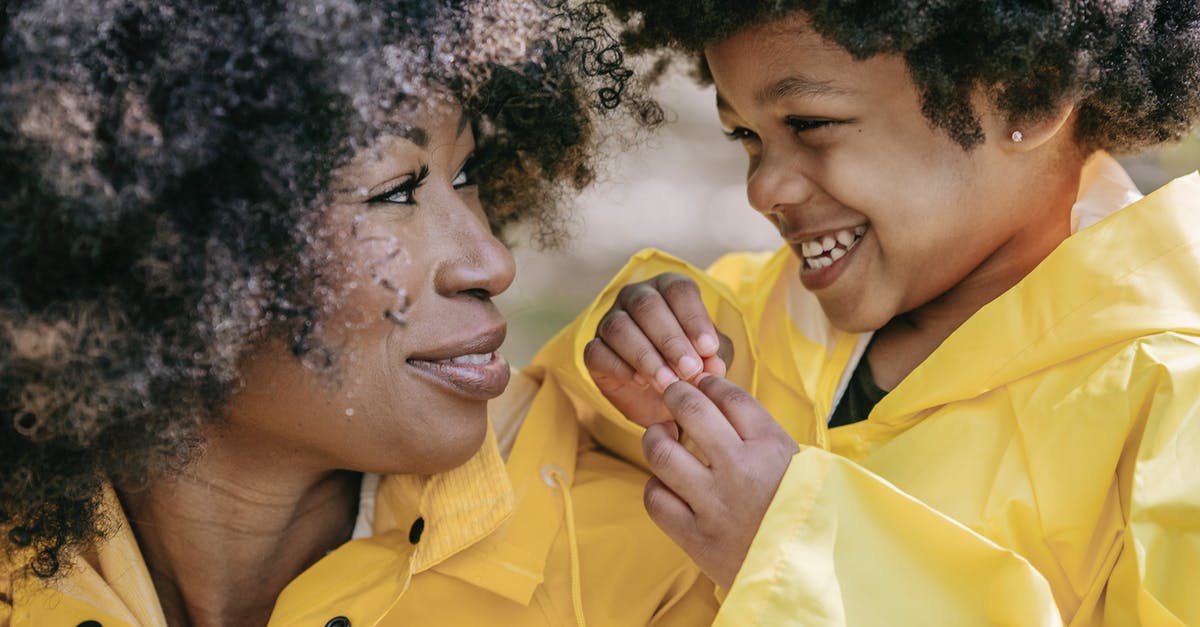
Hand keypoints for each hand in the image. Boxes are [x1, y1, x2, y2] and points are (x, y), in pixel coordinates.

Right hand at [584, 272, 730, 427]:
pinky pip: (598, 352)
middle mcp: (635, 297)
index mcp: (667, 289)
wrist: (661, 400)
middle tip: (689, 370)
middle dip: (670, 340)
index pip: (678, 290)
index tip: (709, 349)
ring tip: (667, 383)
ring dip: (646, 356)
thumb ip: (714, 357)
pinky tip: (641, 382)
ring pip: (620, 327)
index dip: (694, 318)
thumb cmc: (688, 366)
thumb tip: (713, 364)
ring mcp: (610, 321)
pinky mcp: (594, 350)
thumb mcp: (709, 360)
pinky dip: (620, 368)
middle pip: (647, 305)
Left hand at [641, 376, 797, 589]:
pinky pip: (655, 498)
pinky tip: (667, 482)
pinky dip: (656, 485)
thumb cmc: (796, 510)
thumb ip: (757, 430)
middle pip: (691, 410)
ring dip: (655, 436)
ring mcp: (715, 505)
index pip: (730, 396)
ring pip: (661, 451)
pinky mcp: (695, 537)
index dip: (708, 383)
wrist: (801, 573)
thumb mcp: (794, 462)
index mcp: (772, 448)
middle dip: (675, 394)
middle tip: (672, 396)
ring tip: (662, 435)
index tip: (700, 384)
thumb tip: (713, 392)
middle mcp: (741, 471)